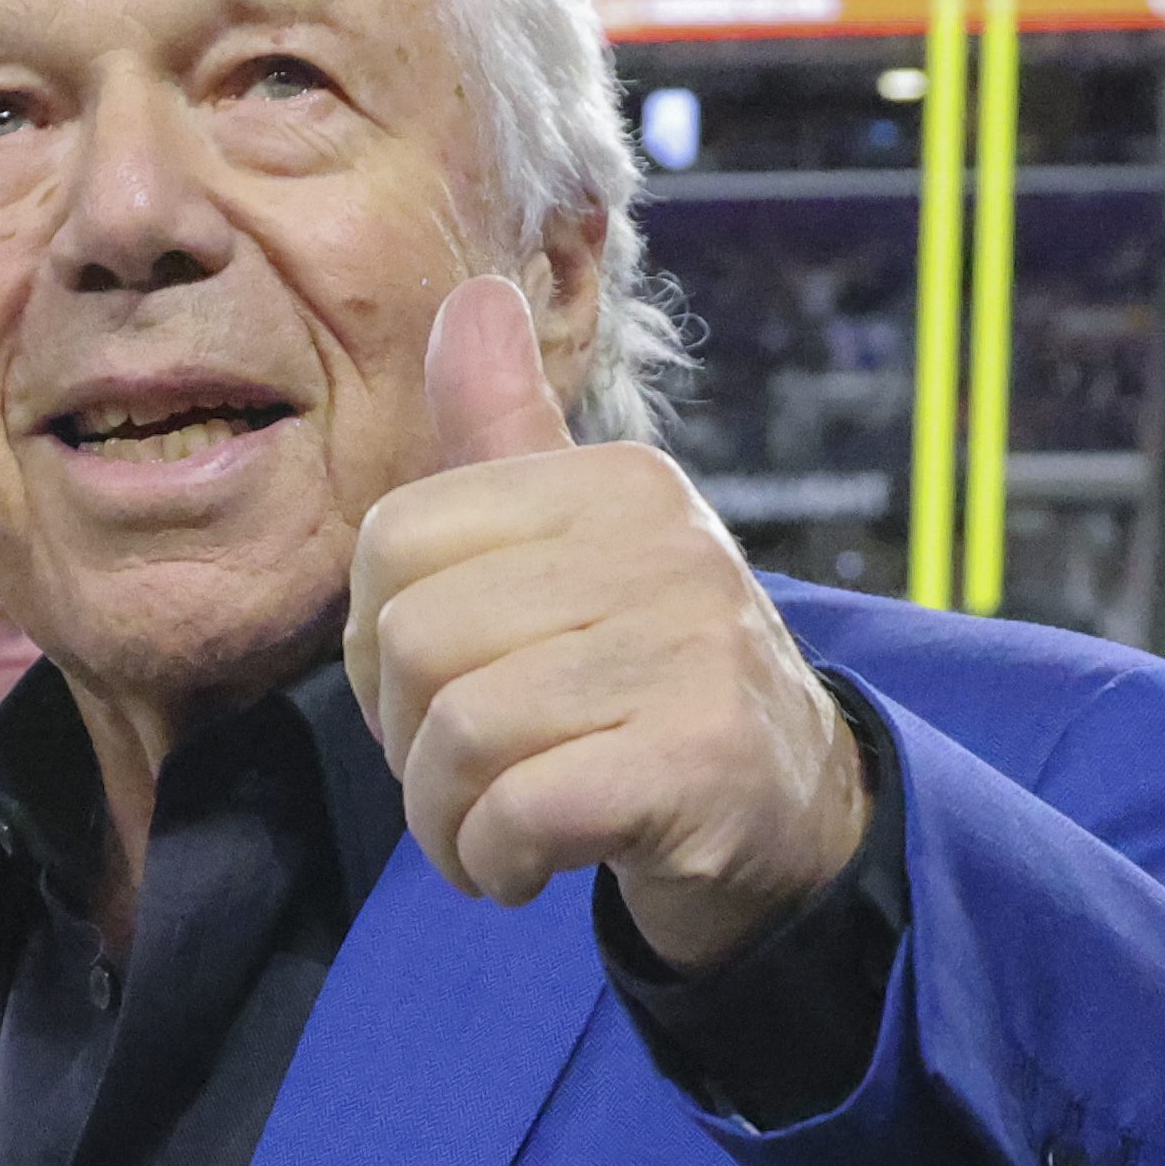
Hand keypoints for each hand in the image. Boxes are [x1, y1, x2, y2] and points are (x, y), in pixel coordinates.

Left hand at [344, 276, 870, 972]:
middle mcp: (663, 547)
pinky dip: (495, 863)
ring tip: (486, 838)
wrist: (792, 809)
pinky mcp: (700, 762)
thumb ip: (507, 432)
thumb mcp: (580, 544)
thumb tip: (471, 295)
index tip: (429, 697)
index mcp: (615, 483)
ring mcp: (692, 652)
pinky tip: (525, 870)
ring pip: (459, 736)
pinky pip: (519, 813)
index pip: (395, 539)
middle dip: (406, 743)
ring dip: (445, 823)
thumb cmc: (651, 678)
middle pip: (413, 641)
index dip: (373, 641)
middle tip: (458, 781)